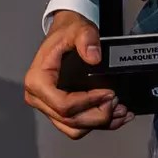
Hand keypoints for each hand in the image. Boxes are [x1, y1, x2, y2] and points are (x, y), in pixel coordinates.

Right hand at [23, 10, 133, 137]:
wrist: (64, 34)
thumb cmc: (66, 33)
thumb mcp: (77, 29)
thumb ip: (86, 38)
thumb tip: (94, 57)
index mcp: (37, 81)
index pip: (63, 104)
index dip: (89, 102)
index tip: (109, 93)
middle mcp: (38, 97)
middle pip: (69, 120)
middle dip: (97, 115)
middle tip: (117, 100)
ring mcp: (48, 106)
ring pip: (74, 128)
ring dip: (99, 124)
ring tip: (120, 110)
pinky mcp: (59, 111)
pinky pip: (77, 126)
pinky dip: (97, 125)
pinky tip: (116, 117)